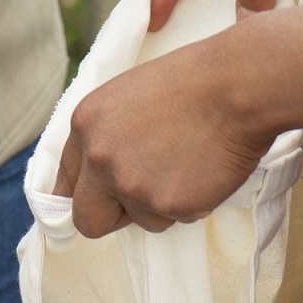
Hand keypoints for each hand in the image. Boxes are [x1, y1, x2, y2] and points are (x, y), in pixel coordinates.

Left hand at [51, 34, 274, 236]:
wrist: (236, 85)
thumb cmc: (194, 82)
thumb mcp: (130, 97)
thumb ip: (108, 136)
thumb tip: (103, 175)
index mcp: (85, 124)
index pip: (65, 180)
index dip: (86, 194)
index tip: (101, 201)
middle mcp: (99, 157)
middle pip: (87, 219)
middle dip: (112, 218)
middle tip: (141, 201)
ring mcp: (130, 183)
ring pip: (140, 220)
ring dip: (161, 205)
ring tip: (188, 164)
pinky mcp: (165, 203)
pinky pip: (174, 219)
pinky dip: (190, 203)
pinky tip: (204, 169)